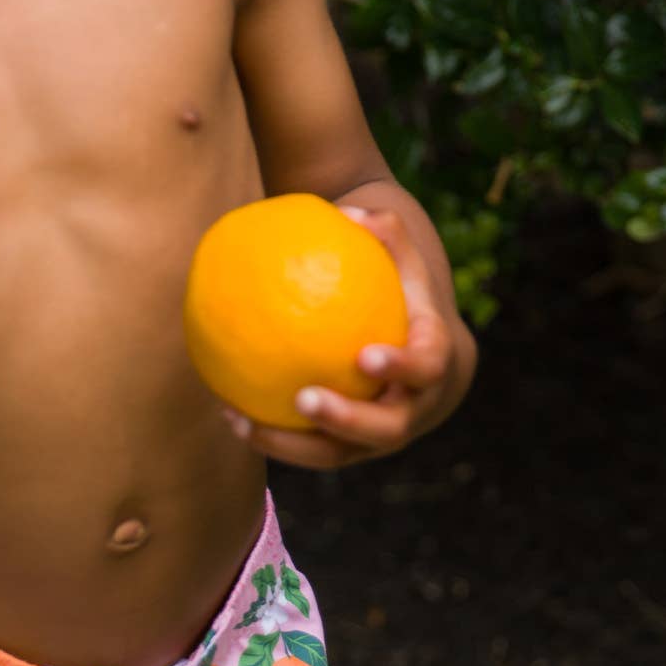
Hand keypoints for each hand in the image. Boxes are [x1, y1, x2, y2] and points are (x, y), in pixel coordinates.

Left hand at [226, 204, 466, 469]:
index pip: (426, 367)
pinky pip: (312, 450)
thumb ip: (383, 232)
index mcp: (436, 362)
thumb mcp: (403, 258)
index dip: (402, 367)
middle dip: (347, 420)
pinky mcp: (352, 447)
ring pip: (340, 454)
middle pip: (387, 428)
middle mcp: (415, 408)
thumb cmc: (404, 290)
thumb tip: (351, 212)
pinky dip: (273, 438)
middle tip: (304, 399)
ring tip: (243, 423)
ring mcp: (383, 434)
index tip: (365, 356)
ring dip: (292, 445)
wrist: (424, 349)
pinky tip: (228, 415)